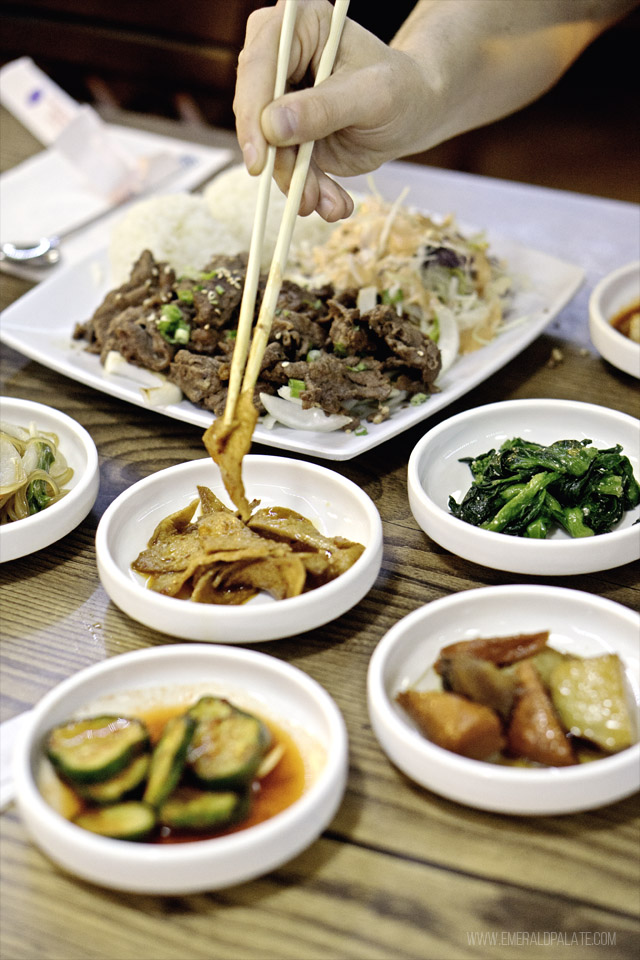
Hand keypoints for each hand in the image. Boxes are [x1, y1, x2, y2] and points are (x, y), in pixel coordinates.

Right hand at [234, 0, 428, 220]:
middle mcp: (281, 58)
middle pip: (253, 111)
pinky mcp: (286, 134)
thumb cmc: (400, 89)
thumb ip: (324, 108)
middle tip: (302, 196)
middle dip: (279, 161)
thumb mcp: (371, 97)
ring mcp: (280, 99)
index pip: (259, 65)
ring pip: (268, 148)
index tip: (259, 161)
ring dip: (298, 184)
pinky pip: (284, 167)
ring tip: (330, 204)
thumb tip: (272, 126)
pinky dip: (308, 190)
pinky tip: (334, 203)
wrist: (412, 113)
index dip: (252, 114)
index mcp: (299, 25)